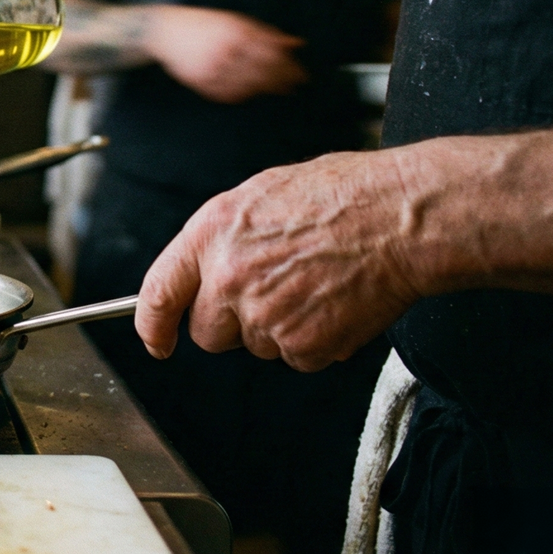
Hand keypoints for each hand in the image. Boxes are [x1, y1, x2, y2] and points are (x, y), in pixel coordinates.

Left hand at [134, 149, 422, 371]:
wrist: (400, 218)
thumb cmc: (342, 196)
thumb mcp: (260, 195)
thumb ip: (223, 238)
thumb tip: (208, 270)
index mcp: (211, 234)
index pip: (159, 293)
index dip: (152, 325)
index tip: (156, 341)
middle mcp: (228, 278)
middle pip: (207, 333)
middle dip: (232, 324)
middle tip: (273, 293)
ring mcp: (264, 316)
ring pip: (257, 346)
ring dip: (279, 328)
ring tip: (316, 284)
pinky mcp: (303, 345)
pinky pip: (297, 358)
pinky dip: (316, 342)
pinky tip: (336, 303)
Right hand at [144, 5, 306, 102]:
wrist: (165, 31)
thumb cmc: (205, 24)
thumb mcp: (237, 22)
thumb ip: (267, 34)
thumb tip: (297, 44)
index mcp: (237, 32)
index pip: (272, 55)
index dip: (290, 67)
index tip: (302, 76)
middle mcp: (225, 50)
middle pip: (262, 73)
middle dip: (282, 82)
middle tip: (294, 87)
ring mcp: (211, 68)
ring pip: (247, 86)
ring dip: (264, 90)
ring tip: (277, 90)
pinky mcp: (200, 81)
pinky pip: (228, 94)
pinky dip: (243, 95)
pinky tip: (251, 92)